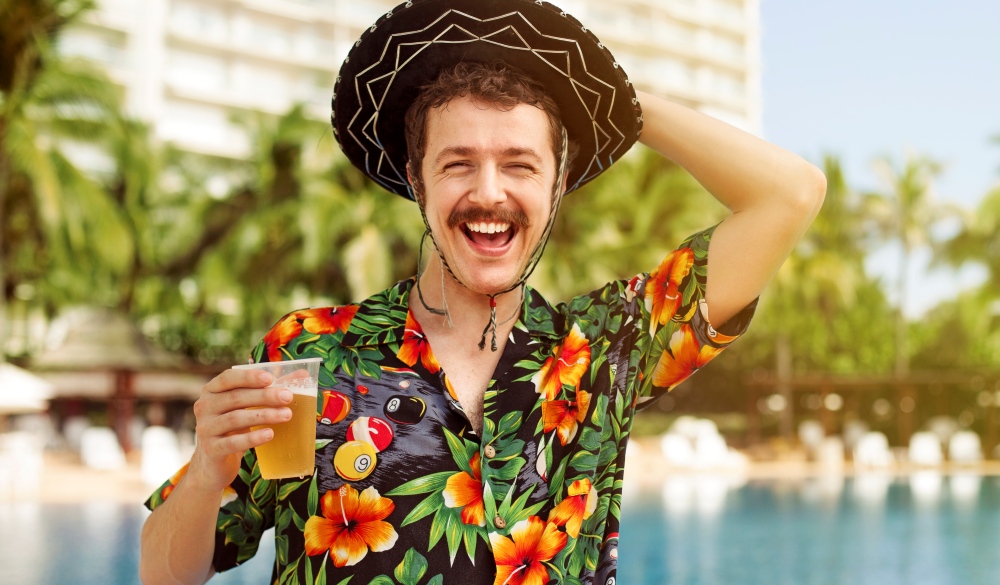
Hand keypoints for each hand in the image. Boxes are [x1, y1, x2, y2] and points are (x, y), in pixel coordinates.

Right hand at [186, 368, 292, 493]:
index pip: (228, 378)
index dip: (248, 376)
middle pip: (235, 397)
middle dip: (264, 396)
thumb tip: (303, 375)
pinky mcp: (211, 449)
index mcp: (212, 391)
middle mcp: (204, 407)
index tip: (270, 378)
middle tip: (288, 397)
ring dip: (263, 415)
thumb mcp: (247, 407)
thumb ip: (271, 389)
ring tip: (287, 415)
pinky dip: (252, 438)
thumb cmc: (235, 428)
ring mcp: (205, 428)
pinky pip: (232, 442)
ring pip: (235, 419)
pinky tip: (270, 434)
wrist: (214, 463)